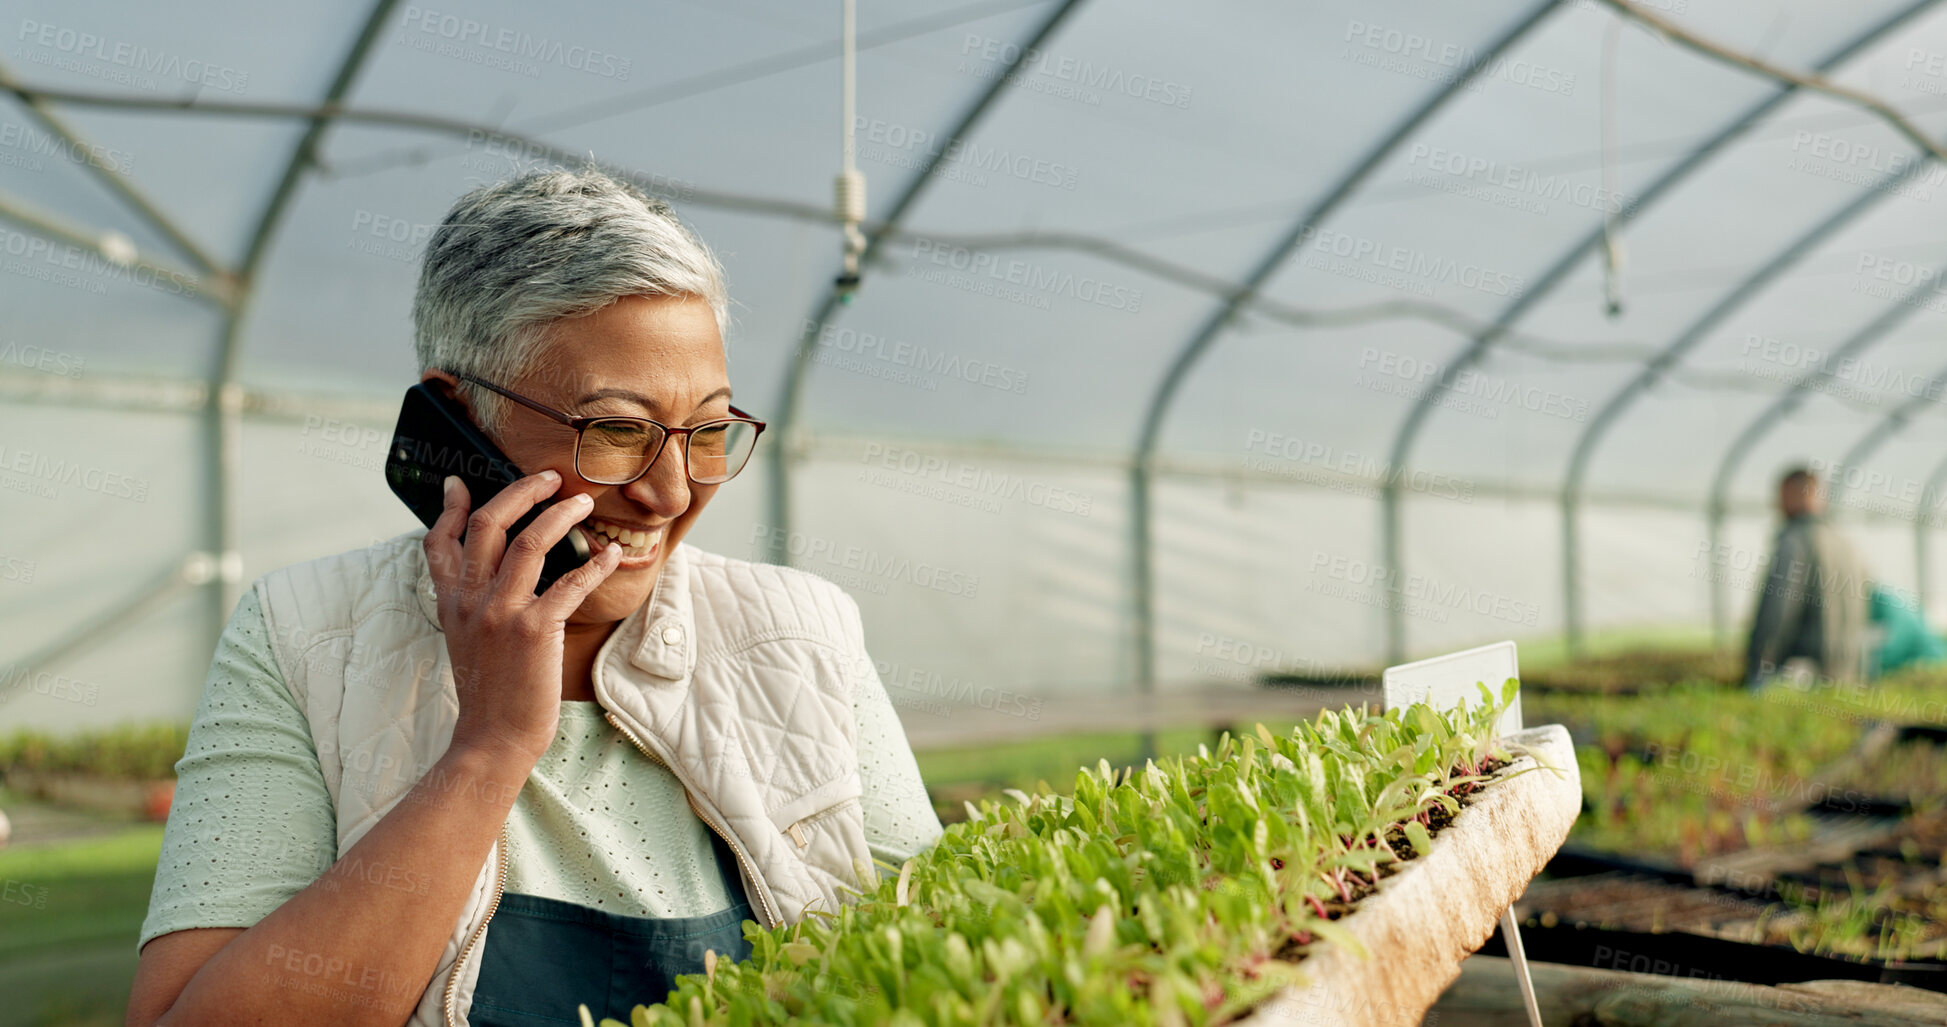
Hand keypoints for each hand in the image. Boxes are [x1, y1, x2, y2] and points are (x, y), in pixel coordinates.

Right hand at [422, 471, 622, 761]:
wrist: (492, 740)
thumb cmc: (489, 692)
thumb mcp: (465, 641)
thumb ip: (470, 604)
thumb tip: (486, 574)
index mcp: (451, 603)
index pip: (439, 542)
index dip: (450, 508)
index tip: (458, 482)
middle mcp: (471, 601)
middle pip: (490, 524)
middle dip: (522, 491)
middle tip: (549, 477)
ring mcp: (502, 614)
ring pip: (529, 541)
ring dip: (561, 514)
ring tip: (583, 502)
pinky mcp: (535, 631)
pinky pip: (570, 583)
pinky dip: (596, 564)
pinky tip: (612, 554)